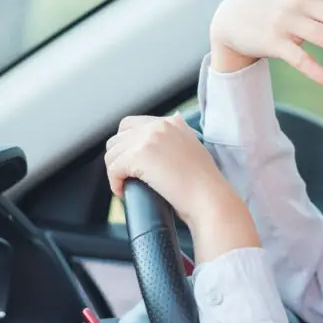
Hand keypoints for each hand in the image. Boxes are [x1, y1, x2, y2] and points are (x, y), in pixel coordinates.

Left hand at [105, 114, 230, 225]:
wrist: (209, 199)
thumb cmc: (204, 186)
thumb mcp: (194, 152)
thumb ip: (178, 142)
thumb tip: (159, 148)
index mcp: (172, 123)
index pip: (132, 124)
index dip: (126, 145)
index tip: (131, 164)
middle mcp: (159, 126)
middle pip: (118, 137)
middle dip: (118, 158)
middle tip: (126, 176)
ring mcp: (148, 139)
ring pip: (112, 153)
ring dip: (115, 171)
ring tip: (125, 186)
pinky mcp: (139, 156)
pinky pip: (113, 168)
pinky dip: (114, 183)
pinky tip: (124, 192)